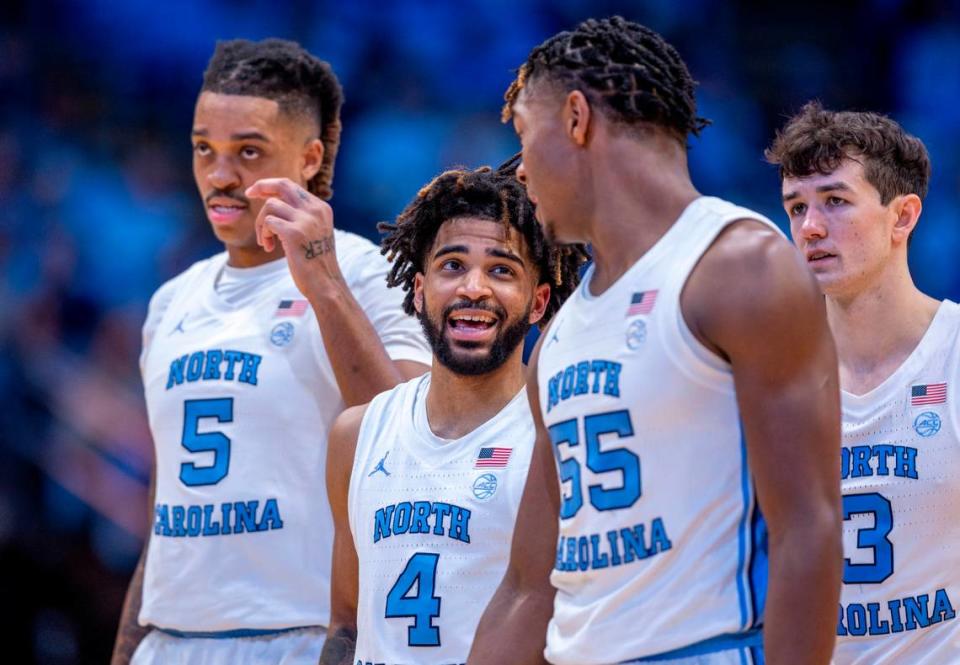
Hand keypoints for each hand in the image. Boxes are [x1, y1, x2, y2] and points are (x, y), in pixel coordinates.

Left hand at [246, 178, 343, 295]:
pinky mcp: (294, 232)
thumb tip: (273, 200)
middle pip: (282, 185)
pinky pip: (268, 222)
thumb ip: (301, 215)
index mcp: (321, 208)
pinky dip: (263, 234)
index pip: (292, 186)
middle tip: (248, 194)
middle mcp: (315, 210)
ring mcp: (306, 220)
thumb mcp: (315, 232)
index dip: (271, 185)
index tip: (257, 191)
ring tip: (265, 241)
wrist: (325, 284)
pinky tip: (268, 247)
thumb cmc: (316, 262)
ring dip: (261, 223)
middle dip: (262, 186)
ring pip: (271, 206)